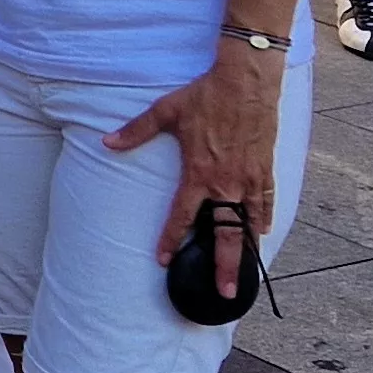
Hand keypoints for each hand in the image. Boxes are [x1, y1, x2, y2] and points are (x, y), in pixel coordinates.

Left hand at [109, 51, 282, 297]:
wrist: (246, 80)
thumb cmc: (205, 95)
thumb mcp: (166, 112)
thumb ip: (136, 132)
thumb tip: (107, 142)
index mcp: (198, 173)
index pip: (181, 215)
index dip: (171, 238)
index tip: (164, 259)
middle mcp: (225, 182)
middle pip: (224, 233)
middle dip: (224, 265)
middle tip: (223, 292)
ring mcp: (248, 177)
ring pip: (249, 223)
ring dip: (247, 250)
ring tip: (245, 274)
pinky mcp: (264, 168)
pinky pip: (266, 201)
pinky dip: (264, 219)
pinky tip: (263, 234)